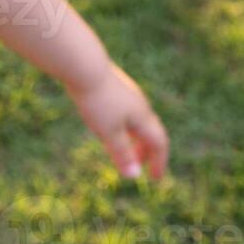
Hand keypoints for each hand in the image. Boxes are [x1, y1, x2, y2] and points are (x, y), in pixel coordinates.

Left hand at [65, 61, 168, 181]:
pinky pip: (127, 111)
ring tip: (125, 149)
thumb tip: (135, 176)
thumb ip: (122, 153)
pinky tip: (110, 125)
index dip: (159, 162)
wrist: (83, 65)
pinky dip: (125, 126)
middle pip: (151, 131)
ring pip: (138, 120)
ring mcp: (128, 93)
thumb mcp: (109, 132)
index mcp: (143, 117)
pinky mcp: (115, 86)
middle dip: (147, 151)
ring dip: (135, 138)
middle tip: (139, 166)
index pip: (159, 143)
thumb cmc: (97, 101)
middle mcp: (140, 104)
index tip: (155, 178)